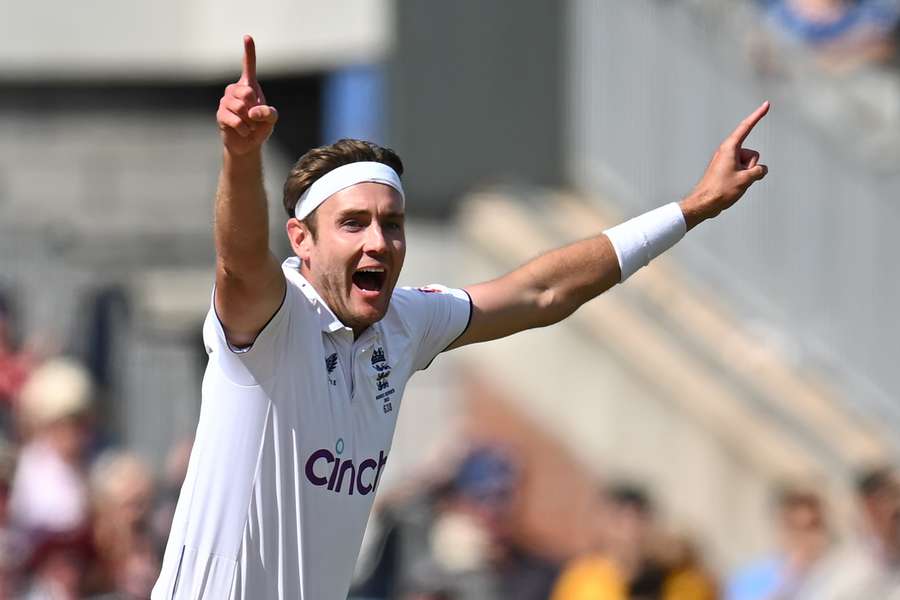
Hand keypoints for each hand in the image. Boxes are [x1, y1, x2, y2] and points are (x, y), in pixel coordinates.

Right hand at [216, 35, 278, 155]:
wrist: (247, 144)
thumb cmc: (259, 127)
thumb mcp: (271, 119)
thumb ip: (270, 113)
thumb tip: (252, 112)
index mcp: (249, 86)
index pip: (248, 66)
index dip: (249, 51)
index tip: (247, 36)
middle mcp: (235, 90)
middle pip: (247, 92)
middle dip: (256, 108)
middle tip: (254, 118)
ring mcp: (226, 101)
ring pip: (241, 107)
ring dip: (251, 121)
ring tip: (249, 125)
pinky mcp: (220, 114)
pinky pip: (236, 120)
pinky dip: (245, 129)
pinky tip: (244, 131)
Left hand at [681, 101, 769, 228]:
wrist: (703, 203)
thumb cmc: (721, 190)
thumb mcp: (746, 180)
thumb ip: (759, 171)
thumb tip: (760, 170)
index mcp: (730, 148)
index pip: (746, 127)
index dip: (758, 115)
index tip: (767, 104)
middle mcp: (727, 151)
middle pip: (752, 154)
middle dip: (751, 167)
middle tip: (736, 179)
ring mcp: (727, 161)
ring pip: (749, 164)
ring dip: (746, 175)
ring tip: (732, 184)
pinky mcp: (726, 170)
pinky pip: (743, 171)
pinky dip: (742, 179)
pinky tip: (732, 187)